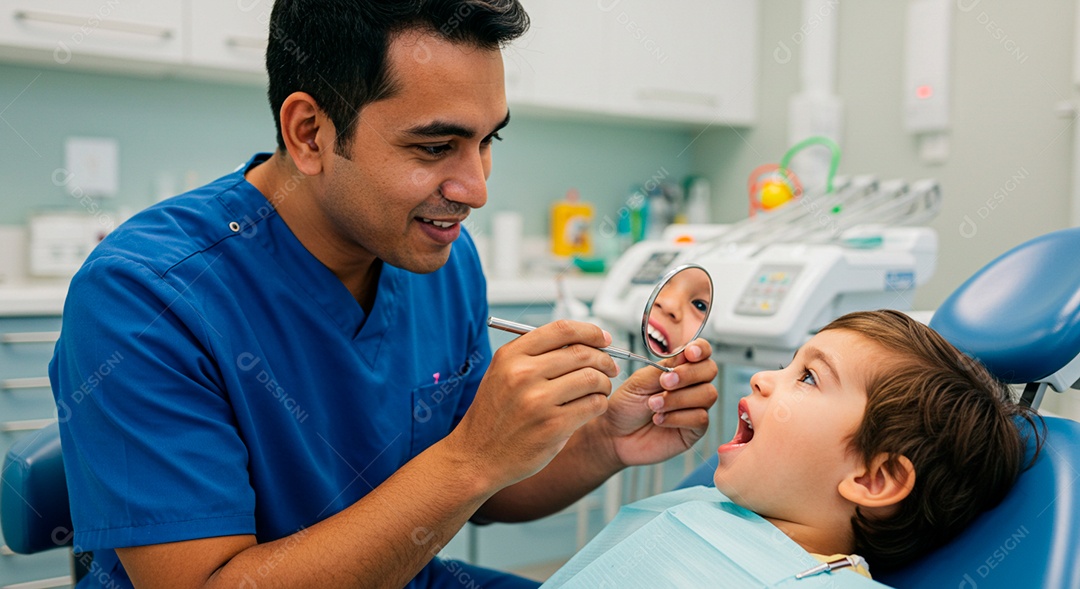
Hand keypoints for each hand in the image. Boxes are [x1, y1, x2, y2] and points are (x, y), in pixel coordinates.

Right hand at [447, 320, 620, 489]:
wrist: (476, 456)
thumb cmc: (495, 415)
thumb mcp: (503, 373)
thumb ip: (537, 354)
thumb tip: (583, 342)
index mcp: (511, 356)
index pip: (562, 330)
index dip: (590, 331)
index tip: (604, 338)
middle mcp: (523, 374)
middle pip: (582, 353)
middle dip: (604, 359)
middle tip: (610, 367)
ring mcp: (538, 401)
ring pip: (592, 379)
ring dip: (604, 383)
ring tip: (600, 390)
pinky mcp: (553, 426)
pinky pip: (593, 405)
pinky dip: (600, 404)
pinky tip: (591, 407)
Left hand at [601, 339, 717, 467]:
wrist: (615, 435)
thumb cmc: (626, 406)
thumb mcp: (640, 381)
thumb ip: (663, 368)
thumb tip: (685, 353)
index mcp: (678, 368)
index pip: (701, 352)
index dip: (700, 349)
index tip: (689, 353)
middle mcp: (691, 385)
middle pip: (710, 370)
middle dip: (688, 374)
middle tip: (664, 382)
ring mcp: (695, 407)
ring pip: (707, 394)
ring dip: (678, 398)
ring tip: (653, 405)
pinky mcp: (694, 429)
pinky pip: (700, 418)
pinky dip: (677, 417)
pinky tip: (659, 419)